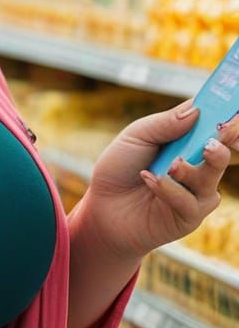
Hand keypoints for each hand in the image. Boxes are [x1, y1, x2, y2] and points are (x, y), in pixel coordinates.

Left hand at [82, 98, 238, 261]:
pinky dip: (169, 189)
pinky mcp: (189, 216)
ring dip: (188, 170)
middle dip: (222, 143)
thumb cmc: (118, 168)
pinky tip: (149, 180)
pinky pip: (190, 202)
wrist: (101, 206)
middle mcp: (197, 165)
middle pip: (222, 151)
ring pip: (210, 178)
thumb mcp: (135, 137)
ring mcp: (196, 192)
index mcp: (186, 141)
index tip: (226, 112)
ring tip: (169, 165)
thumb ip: (164, 123)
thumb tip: (196, 111)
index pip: (212, 125)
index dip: (223, 116)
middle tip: (211, 141)